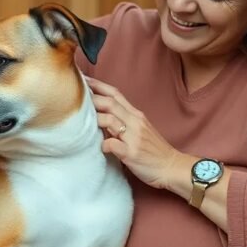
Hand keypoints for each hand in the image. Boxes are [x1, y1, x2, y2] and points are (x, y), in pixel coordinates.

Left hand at [85, 76, 190, 194]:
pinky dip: (103, 145)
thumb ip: (122, 121)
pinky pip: (112, 145)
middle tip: (74, 97)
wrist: (171, 167)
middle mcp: (135, 122)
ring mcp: (134, 137)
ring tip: (82, 123)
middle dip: (91, 99)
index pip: (115, 94)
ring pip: (110, 120)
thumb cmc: (153, 150)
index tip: (83, 80)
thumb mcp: (139, 130)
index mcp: (136, 115)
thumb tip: (99, 116)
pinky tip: (100, 148)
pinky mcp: (131, 153)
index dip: (98, 85)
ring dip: (95, 120)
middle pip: (110, 103)